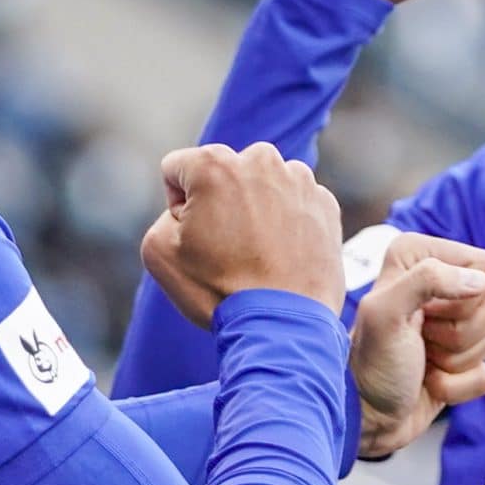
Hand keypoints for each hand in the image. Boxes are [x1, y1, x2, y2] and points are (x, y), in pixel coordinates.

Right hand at [140, 143, 344, 326]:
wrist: (282, 324)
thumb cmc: (218, 289)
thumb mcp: (158, 251)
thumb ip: (165, 212)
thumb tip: (191, 209)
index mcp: (215, 164)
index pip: (178, 169)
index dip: (178, 207)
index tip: (196, 238)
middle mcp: (261, 160)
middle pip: (224, 172)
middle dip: (221, 201)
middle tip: (228, 247)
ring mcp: (300, 180)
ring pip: (263, 185)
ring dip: (257, 209)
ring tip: (258, 254)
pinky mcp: (326, 204)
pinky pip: (295, 203)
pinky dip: (287, 222)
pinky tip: (283, 256)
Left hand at [351, 235, 484, 457]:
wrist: (364, 416)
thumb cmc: (370, 361)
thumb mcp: (385, 312)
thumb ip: (428, 278)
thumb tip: (483, 280)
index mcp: (420, 257)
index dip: (460, 296)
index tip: (422, 313)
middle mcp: (442, 284)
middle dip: (458, 331)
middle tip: (421, 339)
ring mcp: (457, 323)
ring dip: (456, 360)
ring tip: (423, 360)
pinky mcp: (467, 361)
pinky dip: (457, 386)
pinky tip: (430, 383)